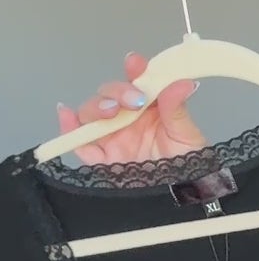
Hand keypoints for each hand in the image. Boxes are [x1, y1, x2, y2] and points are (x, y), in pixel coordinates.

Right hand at [57, 53, 204, 165]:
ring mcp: (112, 139)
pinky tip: (66, 115)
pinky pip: (79, 143)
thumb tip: (182, 82)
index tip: (135, 63)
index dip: (135, 70)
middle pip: (110, 95)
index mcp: (150, 110)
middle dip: (117, 91)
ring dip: (97, 106)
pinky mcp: (101, 160)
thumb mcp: (188, 137)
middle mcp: (127, 121)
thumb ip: (179, 111)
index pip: (138, 83)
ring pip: (92, 114)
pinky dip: (68, 128)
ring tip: (111, 111)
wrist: (182, 197)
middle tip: (133, 100)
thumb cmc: (190, 168)